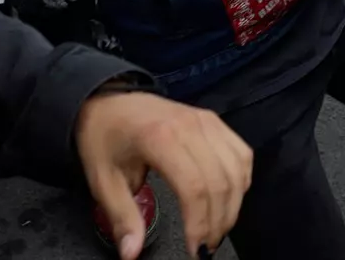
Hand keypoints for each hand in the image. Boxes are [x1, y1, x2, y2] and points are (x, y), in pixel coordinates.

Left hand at [75, 87, 251, 259]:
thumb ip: (123, 218)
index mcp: (160, 138)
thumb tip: (132, 253)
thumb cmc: (104, 138)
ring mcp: (207, 121)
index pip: (194, 187)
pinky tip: (229, 200)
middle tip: (206, 248)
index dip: (200, 223)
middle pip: (220, 181)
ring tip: (218, 229)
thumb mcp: (103, 181)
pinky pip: (241, 153)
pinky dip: (241, 181)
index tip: (195, 250)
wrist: (109, 101)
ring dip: (233, 205)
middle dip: (218, 221)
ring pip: (237, 169)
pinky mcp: (215, 121)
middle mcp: (191, 126)